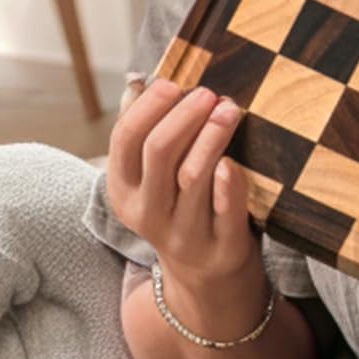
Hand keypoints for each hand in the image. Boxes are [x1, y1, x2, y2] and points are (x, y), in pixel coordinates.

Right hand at [106, 77, 257, 284]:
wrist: (205, 277)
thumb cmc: (182, 209)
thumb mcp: (152, 180)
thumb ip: (146, 136)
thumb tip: (141, 82)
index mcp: (124, 189)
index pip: (125, 140)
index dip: (149, 107)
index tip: (174, 83)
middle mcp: (147, 211)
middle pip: (158, 153)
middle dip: (184, 117)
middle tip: (209, 93)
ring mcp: (183, 232)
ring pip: (191, 177)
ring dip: (211, 138)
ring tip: (229, 109)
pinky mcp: (221, 246)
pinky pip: (224, 211)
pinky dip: (228, 185)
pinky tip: (234, 161)